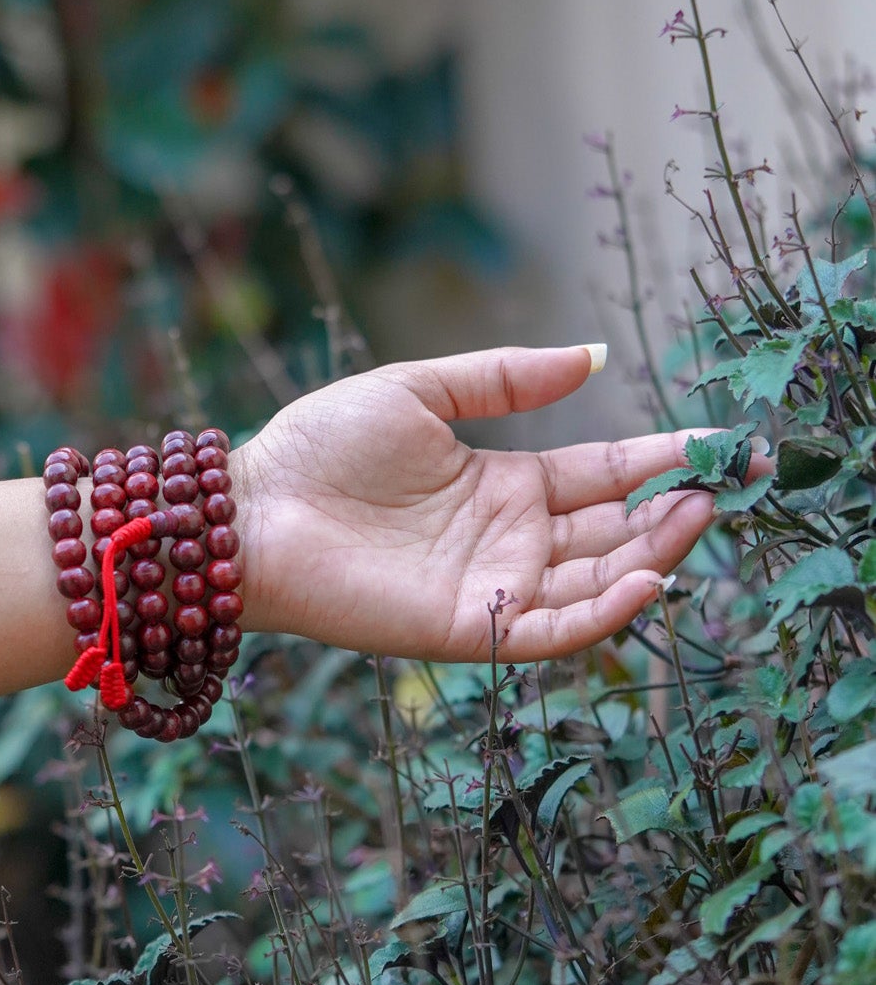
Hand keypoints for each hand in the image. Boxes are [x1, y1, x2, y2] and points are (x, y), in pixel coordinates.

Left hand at [232, 345, 732, 662]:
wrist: (253, 512)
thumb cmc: (321, 449)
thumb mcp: (421, 390)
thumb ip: (505, 377)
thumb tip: (592, 356)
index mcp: (505, 485)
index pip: (605, 476)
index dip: (663, 461)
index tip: (721, 443)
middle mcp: (511, 540)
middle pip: (616, 531)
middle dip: (677, 511)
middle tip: (730, 482)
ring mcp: (495, 587)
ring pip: (599, 580)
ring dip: (655, 553)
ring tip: (702, 514)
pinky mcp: (471, 628)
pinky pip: (553, 628)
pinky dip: (605, 609)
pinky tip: (648, 575)